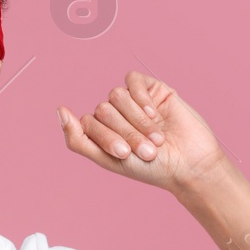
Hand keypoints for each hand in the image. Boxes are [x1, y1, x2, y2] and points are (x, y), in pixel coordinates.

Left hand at [58, 71, 224, 193]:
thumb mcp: (107, 160)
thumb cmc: (150, 168)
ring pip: (116, 95)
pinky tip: (154, 113)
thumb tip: (59, 111)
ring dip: (136, 119)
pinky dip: (141, 98)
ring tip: (155, 137)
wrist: (189, 165)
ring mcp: (133, 101)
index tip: (126, 154)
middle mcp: (115, 115)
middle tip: (146, 149)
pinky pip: (133, 81)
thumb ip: (78, 139)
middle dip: (125, 131)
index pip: (87, 122)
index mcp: (102, 131)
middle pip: (103, 109)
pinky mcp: (152, 90)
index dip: (106, 137)